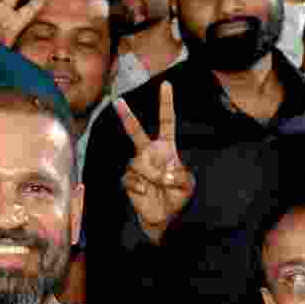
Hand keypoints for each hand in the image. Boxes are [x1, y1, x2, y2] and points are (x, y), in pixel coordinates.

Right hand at [117, 82, 194, 242]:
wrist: (163, 218)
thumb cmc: (177, 198)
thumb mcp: (187, 185)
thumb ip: (179, 176)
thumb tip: (164, 173)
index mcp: (167, 149)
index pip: (167, 122)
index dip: (166, 104)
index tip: (166, 85)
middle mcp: (149, 153)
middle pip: (136, 131)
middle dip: (127, 116)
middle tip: (117, 101)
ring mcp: (137, 166)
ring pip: (138, 163)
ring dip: (151, 177)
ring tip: (159, 188)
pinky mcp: (128, 180)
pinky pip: (131, 179)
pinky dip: (140, 188)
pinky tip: (146, 194)